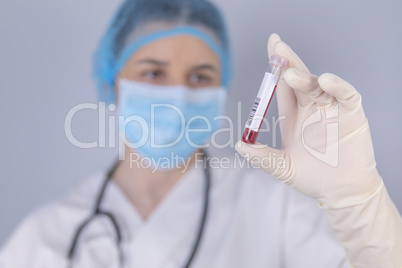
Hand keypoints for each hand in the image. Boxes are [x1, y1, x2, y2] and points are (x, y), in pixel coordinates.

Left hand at [236, 34, 381, 207]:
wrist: (341, 193)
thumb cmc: (312, 178)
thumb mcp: (282, 167)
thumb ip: (262, 157)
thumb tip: (239, 145)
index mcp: (294, 115)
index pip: (282, 86)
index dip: (274, 69)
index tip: (270, 47)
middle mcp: (311, 107)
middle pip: (298, 78)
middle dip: (287, 61)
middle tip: (277, 46)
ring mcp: (331, 109)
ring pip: (317, 85)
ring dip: (304, 77)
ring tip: (290, 74)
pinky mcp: (351, 114)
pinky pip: (346, 95)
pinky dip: (338, 86)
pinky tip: (326, 81)